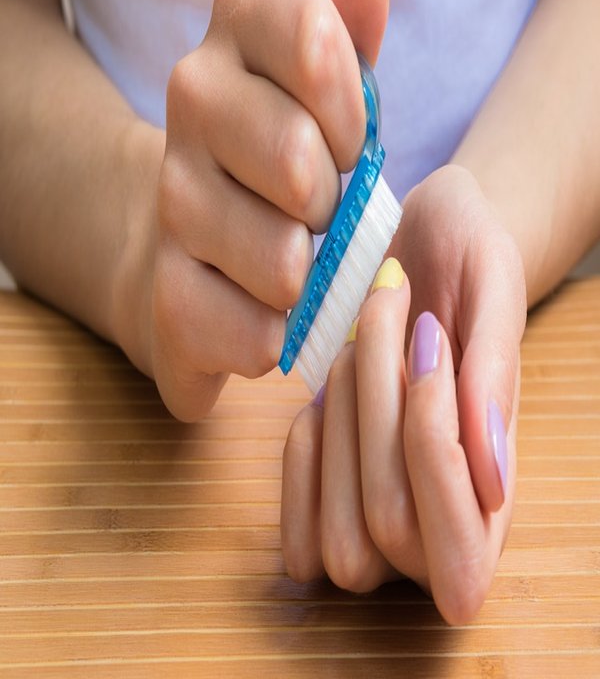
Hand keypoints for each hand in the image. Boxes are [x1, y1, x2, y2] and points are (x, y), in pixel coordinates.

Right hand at [136, 0, 389, 419]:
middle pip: (299, 159)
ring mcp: (170, 201)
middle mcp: (189, 101)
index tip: (349, 139)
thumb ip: (349, 34)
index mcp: (235, 32)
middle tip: (323, 212)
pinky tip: (267, 313)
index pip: (312, 33)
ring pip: (283, 259)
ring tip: (296, 266)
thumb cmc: (282, 163)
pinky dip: (282, 334)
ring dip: (312, 277)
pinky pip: (258, 331)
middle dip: (334, 202)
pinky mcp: (167, 296)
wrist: (196, 251)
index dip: (350, 104)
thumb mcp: (327, 93)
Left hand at [281, 167, 525, 623]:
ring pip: (339, 529)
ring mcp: (380, 512)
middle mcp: (442, 517)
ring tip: (360, 347)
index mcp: (498, 487)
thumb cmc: (468, 258)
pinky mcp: (330, 489)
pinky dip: (305, 439)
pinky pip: (297, 508)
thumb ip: (495, 378)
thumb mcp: (493, 292)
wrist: (418, 246)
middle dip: (377, 403)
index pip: (463, 552)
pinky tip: (327, 389)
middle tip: (390, 315)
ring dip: (339, 416)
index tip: (431, 341)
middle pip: (388, 522)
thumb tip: (493, 483)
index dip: (433, 452)